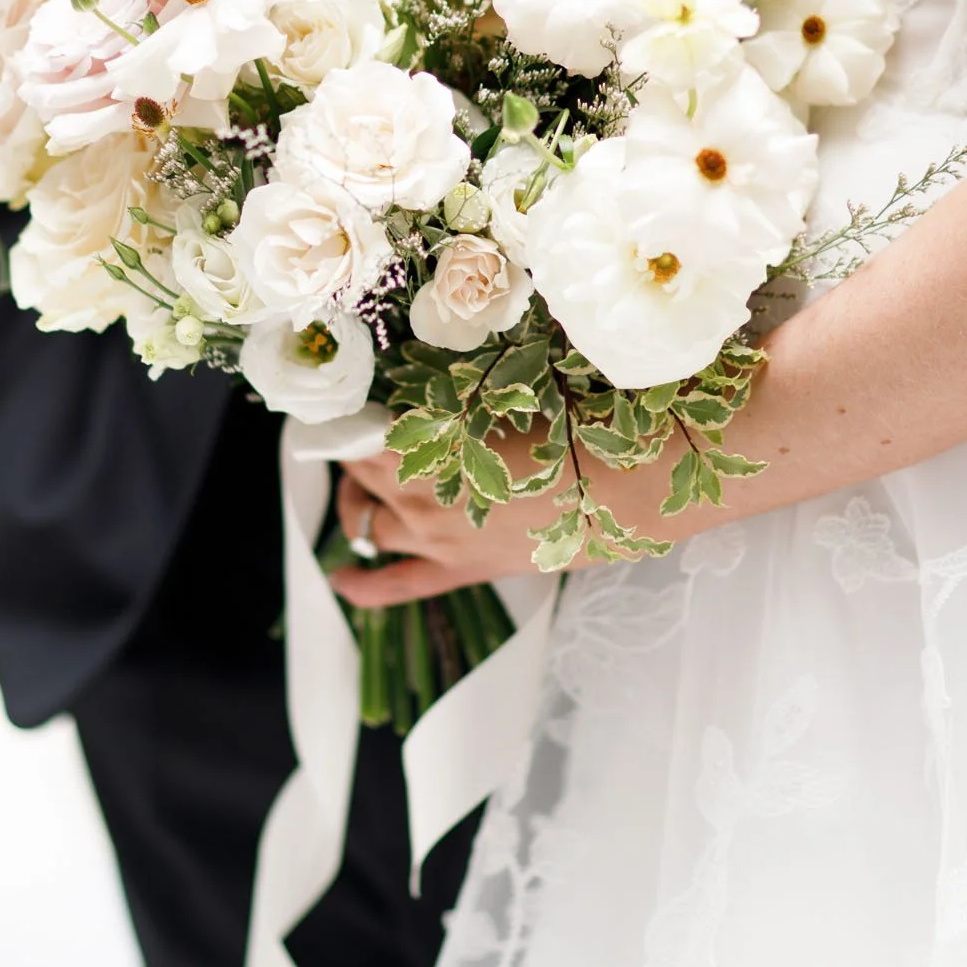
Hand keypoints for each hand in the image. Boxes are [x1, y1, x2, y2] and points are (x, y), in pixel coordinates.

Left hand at [329, 426, 688, 606]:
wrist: (624, 485)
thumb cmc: (570, 425)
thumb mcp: (503, 392)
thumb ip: (453, 391)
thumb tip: (422, 380)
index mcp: (424, 448)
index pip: (357, 433)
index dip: (351, 416)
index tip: (353, 401)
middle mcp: (417, 497)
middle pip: (358, 474)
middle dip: (355, 452)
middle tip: (370, 431)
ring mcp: (436, 540)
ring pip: (369, 524)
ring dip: (358, 502)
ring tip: (364, 484)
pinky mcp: (461, 568)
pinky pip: (398, 586)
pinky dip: (363, 586)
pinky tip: (341, 578)